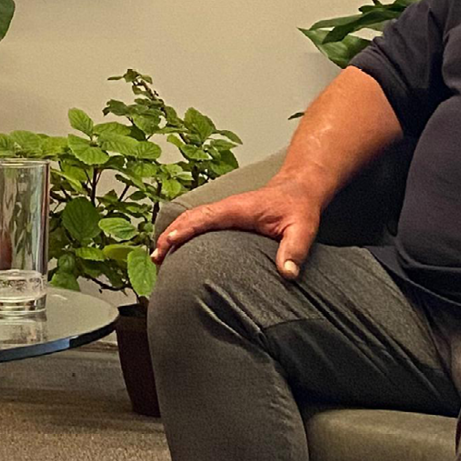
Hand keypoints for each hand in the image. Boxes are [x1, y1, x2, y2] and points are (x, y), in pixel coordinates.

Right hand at [154, 178, 324, 281]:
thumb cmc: (300, 206)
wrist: (300, 188)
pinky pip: (199, 222)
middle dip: (170, 235)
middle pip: (190, 217)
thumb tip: (287, 273)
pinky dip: (184, 232)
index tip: (169, 244)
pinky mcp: (227, 217)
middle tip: (156, 258)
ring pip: (191, 219)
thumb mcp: (303, 228)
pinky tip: (178, 247)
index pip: (204, 217)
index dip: (185, 230)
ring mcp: (225, 212)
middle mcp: (227, 208)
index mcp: (238, 209)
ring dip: (173, 233)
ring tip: (159, 256)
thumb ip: (295, 249)